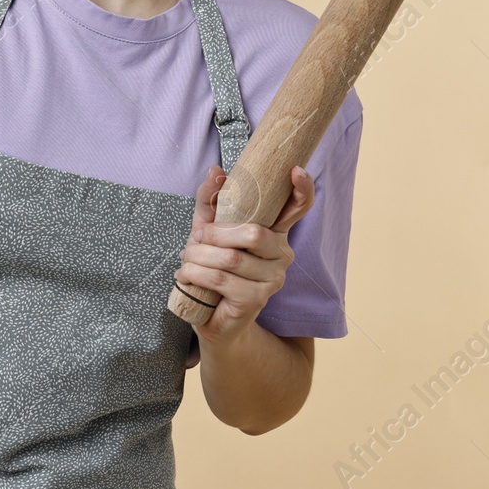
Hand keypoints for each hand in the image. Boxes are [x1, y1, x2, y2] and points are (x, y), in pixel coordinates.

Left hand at [176, 163, 314, 351]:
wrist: (213, 319)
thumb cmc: (213, 269)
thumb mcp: (208, 230)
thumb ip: (211, 201)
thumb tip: (216, 171)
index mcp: (275, 233)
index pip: (297, 207)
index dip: (302, 189)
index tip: (294, 169)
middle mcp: (283, 254)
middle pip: (252, 232)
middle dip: (214, 233)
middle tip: (194, 239)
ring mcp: (273, 278)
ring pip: (231, 258)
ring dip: (198, 256)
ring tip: (186, 258)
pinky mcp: (257, 299)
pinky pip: (222, 279)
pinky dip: (196, 274)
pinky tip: (185, 275)